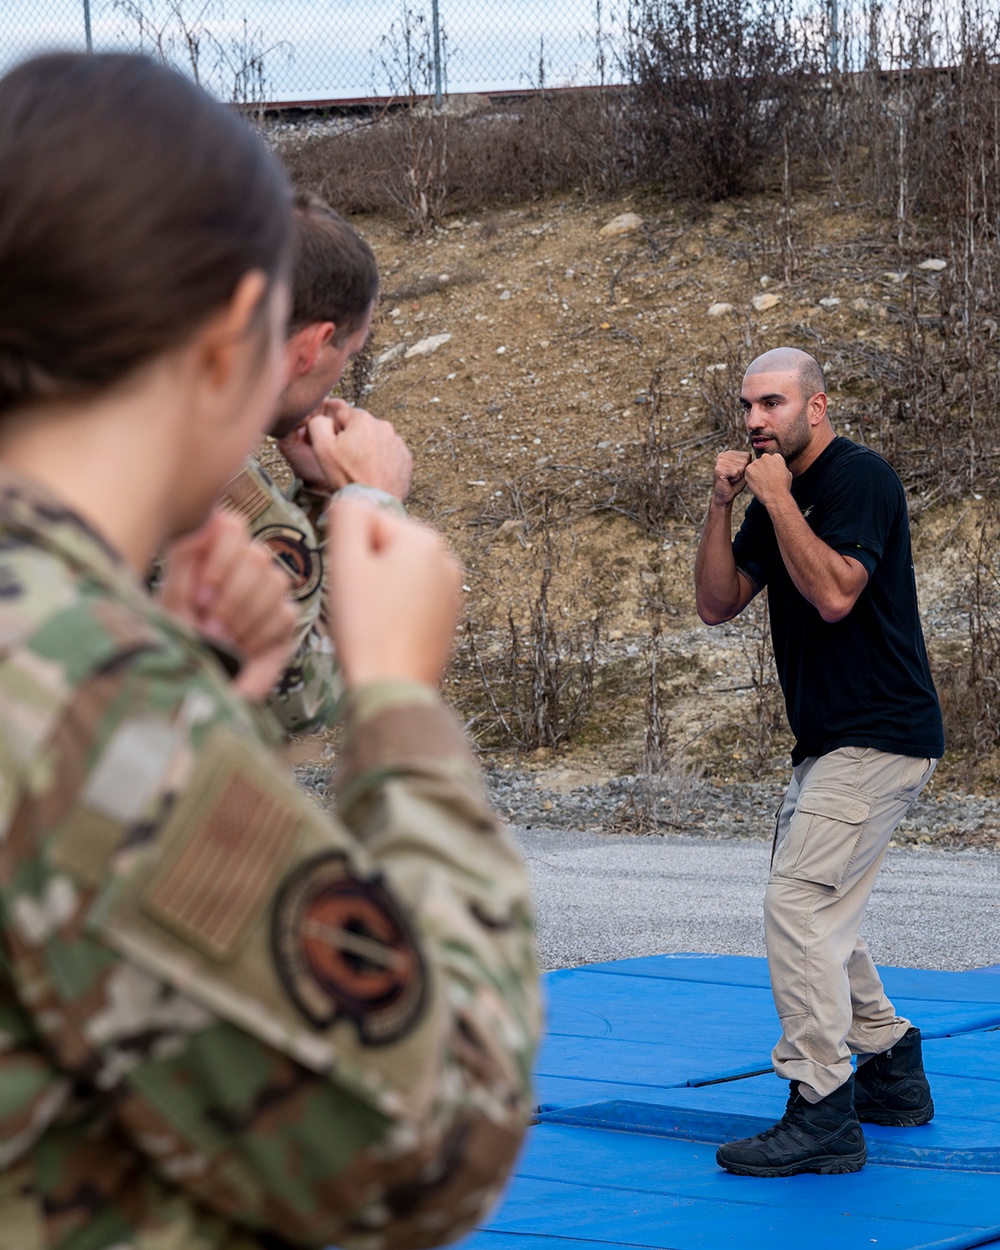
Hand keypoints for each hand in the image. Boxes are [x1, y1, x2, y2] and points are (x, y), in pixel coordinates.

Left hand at [159, 508, 298, 700]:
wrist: (193, 681)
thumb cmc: (176, 638)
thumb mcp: (172, 598)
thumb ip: (188, 555)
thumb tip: (216, 515)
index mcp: (213, 551)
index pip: (233, 527)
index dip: (221, 560)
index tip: (200, 597)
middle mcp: (245, 564)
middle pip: (257, 556)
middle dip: (232, 599)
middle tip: (209, 630)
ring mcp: (268, 589)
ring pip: (276, 582)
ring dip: (245, 618)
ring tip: (222, 641)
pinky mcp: (285, 617)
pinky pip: (285, 613)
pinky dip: (260, 635)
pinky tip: (242, 649)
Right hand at [278, 399, 412, 500]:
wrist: (372, 503)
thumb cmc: (347, 477)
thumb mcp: (322, 447)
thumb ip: (319, 423)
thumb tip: (324, 418)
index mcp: (363, 420)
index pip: (342, 414)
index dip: (334, 430)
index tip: (334, 446)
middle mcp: (384, 426)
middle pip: (360, 427)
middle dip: (352, 439)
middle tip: (346, 461)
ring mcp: (397, 443)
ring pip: (376, 440)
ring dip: (368, 450)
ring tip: (360, 470)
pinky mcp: (406, 459)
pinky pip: (389, 455)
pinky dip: (381, 461)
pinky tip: (373, 474)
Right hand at [326, 498, 460, 688]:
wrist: (393, 687)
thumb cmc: (368, 629)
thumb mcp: (346, 562)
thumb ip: (347, 516)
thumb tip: (352, 501)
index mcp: (425, 540)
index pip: (367, 523)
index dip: (349, 552)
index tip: (353, 585)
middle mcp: (447, 559)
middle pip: (385, 547)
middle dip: (367, 569)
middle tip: (362, 606)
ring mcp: (452, 590)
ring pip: (397, 574)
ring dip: (380, 590)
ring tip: (376, 622)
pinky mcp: (449, 617)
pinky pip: (411, 599)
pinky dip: (396, 610)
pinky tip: (389, 633)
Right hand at [712, 451, 751, 504]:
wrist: (724, 496)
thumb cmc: (735, 484)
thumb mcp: (744, 471)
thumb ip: (749, 462)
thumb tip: (756, 458)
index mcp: (729, 454)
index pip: (747, 455)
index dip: (746, 467)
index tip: (738, 473)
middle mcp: (723, 455)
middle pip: (745, 460)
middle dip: (743, 471)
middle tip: (734, 477)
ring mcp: (720, 461)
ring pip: (741, 466)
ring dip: (739, 475)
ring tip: (731, 479)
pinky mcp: (719, 468)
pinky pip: (736, 472)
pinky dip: (735, 478)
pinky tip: (728, 480)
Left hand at [744, 451, 792, 504]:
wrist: (776, 496)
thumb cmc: (783, 487)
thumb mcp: (788, 474)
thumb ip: (782, 467)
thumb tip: (779, 468)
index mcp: (777, 457)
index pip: (771, 459)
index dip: (770, 468)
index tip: (771, 475)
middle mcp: (766, 457)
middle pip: (761, 461)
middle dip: (762, 469)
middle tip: (764, 479)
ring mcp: (757, 462)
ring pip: (754, 466)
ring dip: (755, 473)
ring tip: (760, 483)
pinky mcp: (749, 469)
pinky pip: (748, 472)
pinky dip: (750, 478)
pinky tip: (756, 484)